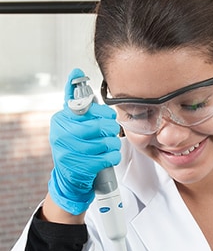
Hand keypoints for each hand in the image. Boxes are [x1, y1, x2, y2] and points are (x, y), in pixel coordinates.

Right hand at [48, 68, 120, 214]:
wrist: (69, 179)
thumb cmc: (75, 146)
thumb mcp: (71, 123)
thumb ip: (76, 101)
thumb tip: (76, 72)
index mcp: (61, 120)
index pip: (86, 108)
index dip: (102, 112)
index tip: (108, 115)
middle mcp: (62, 134)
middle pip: (99, 125)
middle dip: (111, 128)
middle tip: (112, 131)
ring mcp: (70, 151)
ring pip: (105, 142)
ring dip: (113, 144)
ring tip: (110, 145)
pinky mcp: (81, 167)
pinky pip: (107, 157)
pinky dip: (113, 157)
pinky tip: (110, 156)